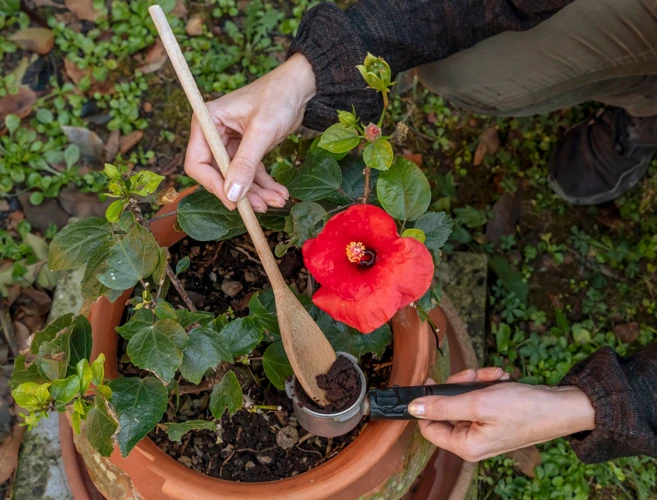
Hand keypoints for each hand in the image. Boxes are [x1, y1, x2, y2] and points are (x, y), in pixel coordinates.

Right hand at [184, 53, 316, 211]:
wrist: (299, 86)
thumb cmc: (277, 97)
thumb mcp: (261, 131)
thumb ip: (245, 164)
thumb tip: (232, 195)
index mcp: (207, 122)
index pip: (198, 163)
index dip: (214, 185)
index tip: (233, 202)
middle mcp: (214, 134)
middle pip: (219, 174)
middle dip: (241, 192)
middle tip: (261, 207)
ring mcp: (231, 143)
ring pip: (238, 178)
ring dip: (257, 193)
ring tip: (278, 201)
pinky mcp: (247, 149)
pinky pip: (252, 173)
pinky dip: (265, 185)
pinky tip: (279, 193)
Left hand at [410, 367, 594, 461]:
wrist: (561, 407)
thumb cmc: (525, 409)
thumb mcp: (478, 403)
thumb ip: (443, 405)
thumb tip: (413, 409)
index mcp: (466, 446)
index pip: (428, 427)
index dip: (428, 402)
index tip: (434, 380)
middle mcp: (472, 441)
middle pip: (446, 409)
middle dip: (459, 386)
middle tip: (472, 375)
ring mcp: (483, 430)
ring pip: (463, 399)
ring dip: (475, 382)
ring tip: (493, 376)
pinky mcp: (493, 419)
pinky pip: (479, 398)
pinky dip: (486, 385)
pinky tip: (500, 378)